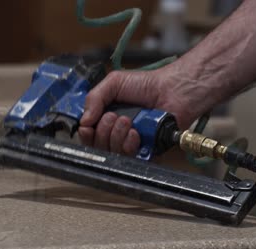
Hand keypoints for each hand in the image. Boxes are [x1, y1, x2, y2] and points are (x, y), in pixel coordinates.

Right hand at [78, 62, 213, 154]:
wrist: (172, 90)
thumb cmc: (146, 84)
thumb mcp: (113, 83)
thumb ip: (94, 98)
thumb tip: (83, 121)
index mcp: (107, 118)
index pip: (89, 135)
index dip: (86, 134)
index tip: (87, 127)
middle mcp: (117, 133)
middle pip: (98, 147)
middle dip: (102, 132)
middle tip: (114, 117)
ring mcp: (131, 143)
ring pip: (112, 153)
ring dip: (116, 136)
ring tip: (127, 121)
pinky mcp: (146, 152)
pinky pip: (131, 159)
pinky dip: (129, 146)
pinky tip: (136, 133)